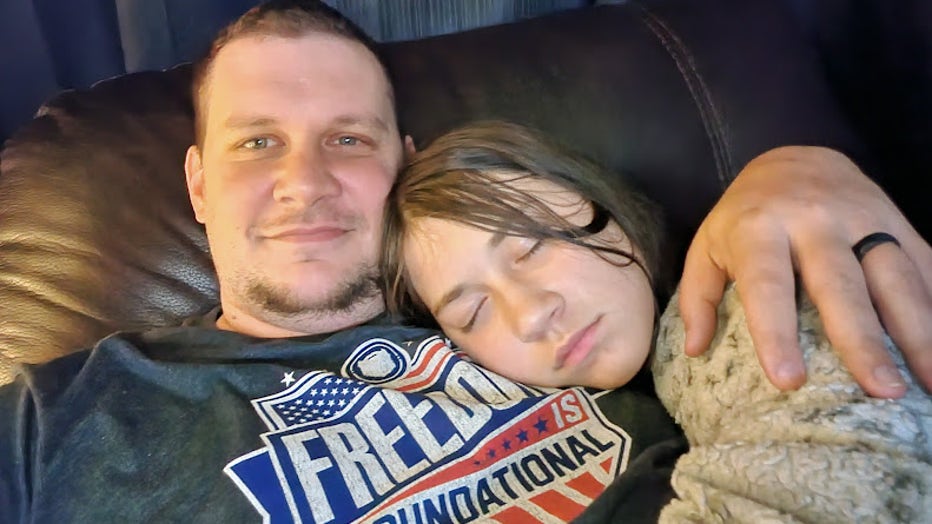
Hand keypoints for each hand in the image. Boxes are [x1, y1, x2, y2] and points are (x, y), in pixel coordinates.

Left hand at [678, 145, 931, 397]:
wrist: (795, 155)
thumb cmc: (744, 216)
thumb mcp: (706, 246)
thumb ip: (698, 297)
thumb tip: (695, 350)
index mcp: (758, 229)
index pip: (767, 285)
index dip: (776, 333)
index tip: (788, 381)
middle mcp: (813, 220)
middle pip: (841, 285)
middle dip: (862, 340)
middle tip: (881, 391)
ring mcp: (862, 217)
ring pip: (895, 276)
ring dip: (918, 330)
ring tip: (928, 380)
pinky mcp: (897, 220)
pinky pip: (923, 263)